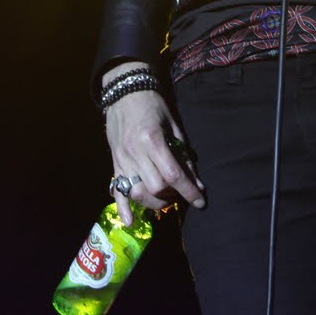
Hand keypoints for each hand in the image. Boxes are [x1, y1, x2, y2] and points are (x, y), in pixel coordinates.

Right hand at [102, 66, 204, 225]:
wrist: (125, 93)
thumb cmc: (153, 106)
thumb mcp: (173, 125)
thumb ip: (183, 153)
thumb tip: (196, 180)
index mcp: (152, 140)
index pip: (173, 174)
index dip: (189, 190)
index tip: (201, 201)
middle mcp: (135, 152)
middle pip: (156, 186)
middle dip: (172, 195)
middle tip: (181, 192)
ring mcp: (122, 159)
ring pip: (137, 192)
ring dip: (154, 202)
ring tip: (165, 198)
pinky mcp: (114, 163)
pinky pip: (117, 190)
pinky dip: (123, 208)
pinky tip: (131, 221)